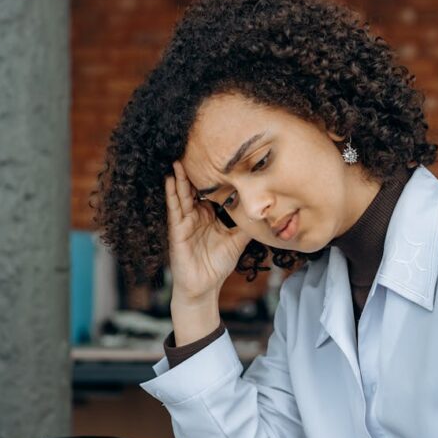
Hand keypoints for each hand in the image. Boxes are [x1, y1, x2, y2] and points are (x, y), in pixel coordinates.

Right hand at [165, 160, 251, 301]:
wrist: (204, 288)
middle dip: (193, 171)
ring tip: (178, 159)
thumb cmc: (217, 266)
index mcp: (208, 216)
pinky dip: (172, 194)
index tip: (218, 157)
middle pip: (194, 189)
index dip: (213, 176)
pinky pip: (174, 209)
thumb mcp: (238, 241)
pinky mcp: (177, 231)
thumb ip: (248, 225)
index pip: (210, 191)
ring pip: (182, 195)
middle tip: (195, 149)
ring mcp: (184, 222)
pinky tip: (170, 180)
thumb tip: (266, 213)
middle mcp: (195, 216)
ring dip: (180, 178)